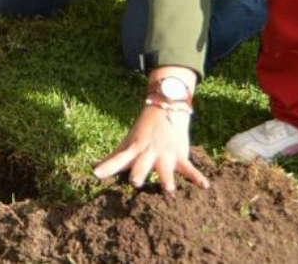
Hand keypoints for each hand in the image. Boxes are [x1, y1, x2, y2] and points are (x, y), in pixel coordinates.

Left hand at [92, 68, 208, 192]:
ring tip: (169, 190)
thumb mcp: (128, 143)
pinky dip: (197, 177)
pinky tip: (205, 187)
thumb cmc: (143, 132)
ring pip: (165, 168)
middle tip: (135, 182)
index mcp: (134, 150)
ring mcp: (164, 154)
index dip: (107, 166)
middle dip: (139, 172)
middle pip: (142, 164)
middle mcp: (148, 153)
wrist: (166, 108)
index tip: (96, 174)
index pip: (118, 159)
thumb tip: (93, 169)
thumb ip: (113, 158)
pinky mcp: (179, 155)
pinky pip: (189, 168)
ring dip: (167, 178)